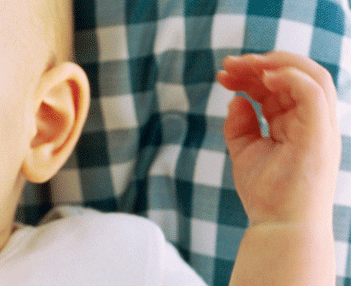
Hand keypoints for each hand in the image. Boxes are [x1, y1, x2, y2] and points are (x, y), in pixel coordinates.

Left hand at [217, 51, 339, 225]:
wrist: (279, 225)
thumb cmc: (265, 194)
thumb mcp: (244, 151)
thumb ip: (241, 124)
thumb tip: (237, 98)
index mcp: (296, 123)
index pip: (279, 86)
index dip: (251, 74)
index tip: (222, 74)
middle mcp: (311, 121)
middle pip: (294, 75)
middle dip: (260, 63)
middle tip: (228, 64)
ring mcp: (319, 126)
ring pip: (312, 75)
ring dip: (276, 63)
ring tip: (244, 64)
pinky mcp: (320, 132)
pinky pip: (314, 91)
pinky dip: (290, 76)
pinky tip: (262, 77)